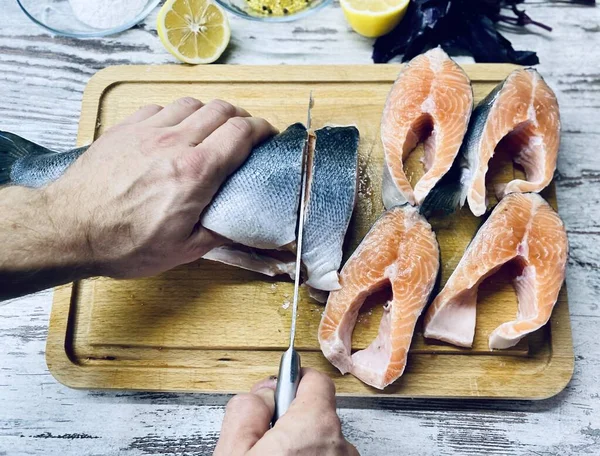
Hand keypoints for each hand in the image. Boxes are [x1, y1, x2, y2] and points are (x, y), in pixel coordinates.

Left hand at [45, 97, 276, 277]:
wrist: (69, 229)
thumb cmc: (124, 243)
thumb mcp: (182, 250)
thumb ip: (219, 233)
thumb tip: (240, 225)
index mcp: (196, 172)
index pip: (240, 132)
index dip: (261, 129)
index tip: (268, 134)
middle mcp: (175, 143)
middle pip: (220, 109)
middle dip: (241, 117)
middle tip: (245, 131)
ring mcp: (147, 131)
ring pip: (191, 103)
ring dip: (210, 112)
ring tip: (212, 129)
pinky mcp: (124, 129)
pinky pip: (160, 108)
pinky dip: (176, 114)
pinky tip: (174, 130)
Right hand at [215, 368, 358, 455]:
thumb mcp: (233, 451)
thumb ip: (246, 410)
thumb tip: (261, 394)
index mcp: (315, 426)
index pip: (316, 380)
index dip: (293, 381)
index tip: (276, 390)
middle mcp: (340, 446)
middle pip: (316, 414)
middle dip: (290, 420)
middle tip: (262, 441)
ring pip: (322, 443)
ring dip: (301, 447)